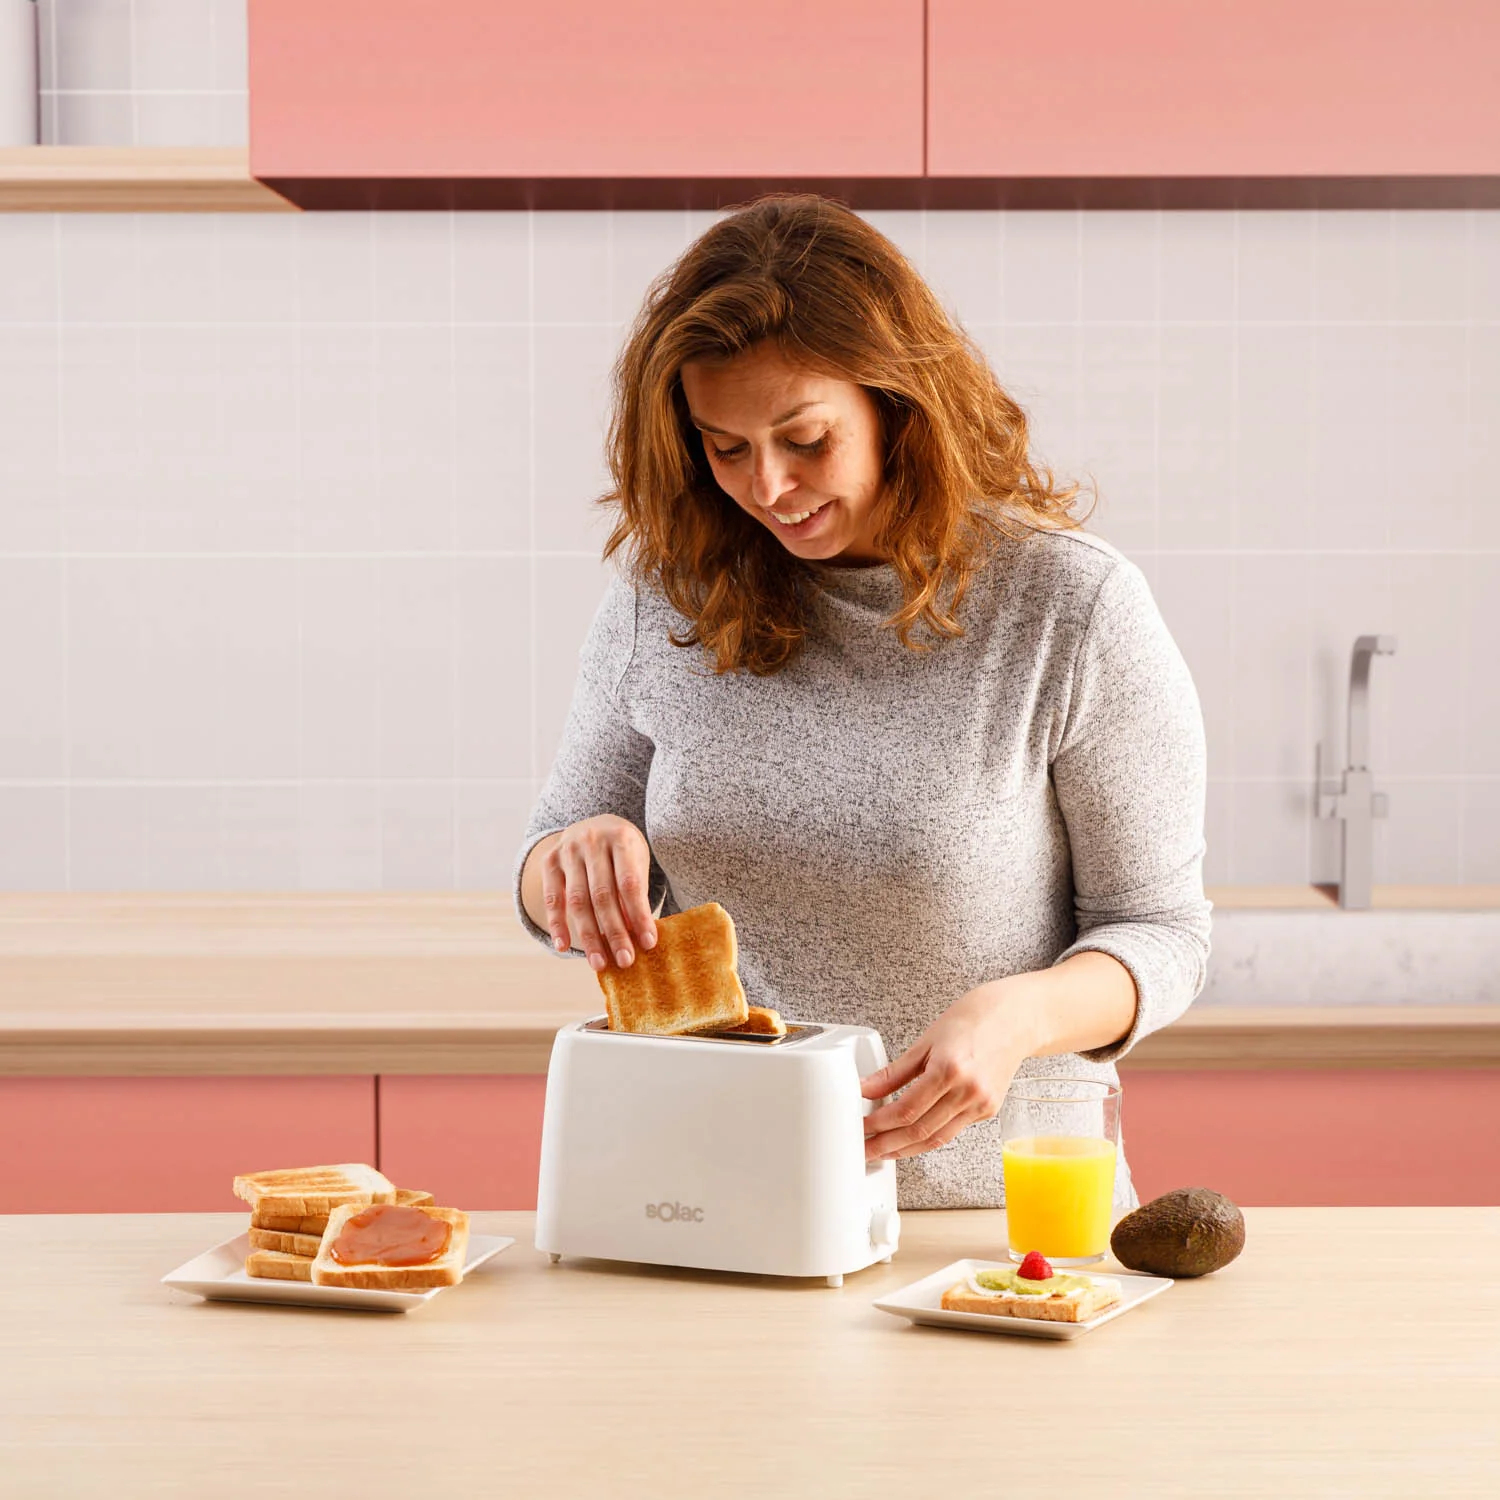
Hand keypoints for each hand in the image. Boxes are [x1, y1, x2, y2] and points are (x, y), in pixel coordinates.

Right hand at [536, 815, 656, 971]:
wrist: (594, 824)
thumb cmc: (623, 851)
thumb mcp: (636, 861)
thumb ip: (635, 893)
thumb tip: (636, 937)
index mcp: (621, 838)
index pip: (630, 883)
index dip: (639, 915)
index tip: (648, 943)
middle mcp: (592, 841)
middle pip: (603, 895)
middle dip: (614, 932)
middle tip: (625, 960)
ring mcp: (567, 850)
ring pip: (577, 900)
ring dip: (588, 935)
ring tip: (598, 962)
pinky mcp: (550, 861)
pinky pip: (552, 898)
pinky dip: (557, 924)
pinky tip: (563, 946)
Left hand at [860, 983, 1034, 1162]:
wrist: (1015, 1018)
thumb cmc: (972, 1020)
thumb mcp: (925, 1041)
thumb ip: (894, 1072)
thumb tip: (866, 1089)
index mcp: (949, 1069)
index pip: (906, 1110)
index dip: (880, 1124)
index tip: (862, 1127)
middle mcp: (968, 1091)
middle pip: (920, 1131)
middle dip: (888, 1146)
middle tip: (865, 1150)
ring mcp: (981, 1104)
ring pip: (937, 1139)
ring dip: (907, 1149)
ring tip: (883, 1151)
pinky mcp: (988, 1111)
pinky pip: (953, 1131)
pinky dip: (929, 1137)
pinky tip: (911, 1138)